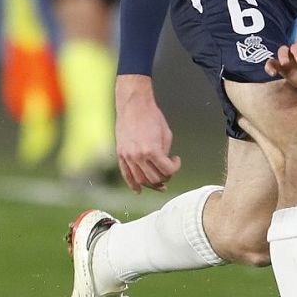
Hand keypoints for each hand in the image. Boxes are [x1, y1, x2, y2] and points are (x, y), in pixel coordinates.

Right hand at [115, 74, 181, 192]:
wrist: (134, 106)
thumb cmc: (152, 117)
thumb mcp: (166, 135)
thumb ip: (165, 152)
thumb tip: (164, 164)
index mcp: (152, 151)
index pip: (167, 170)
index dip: (175, 168)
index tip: (176, 160)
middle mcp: (138, 156)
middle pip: (154, 179)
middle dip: (164, 178)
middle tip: (168, 173)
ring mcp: (128, 156)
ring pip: (140, 180)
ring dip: (151, 184)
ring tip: (158, 183)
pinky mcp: (120, 155)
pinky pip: (126, 174)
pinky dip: (132, 184)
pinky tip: (138, 190)